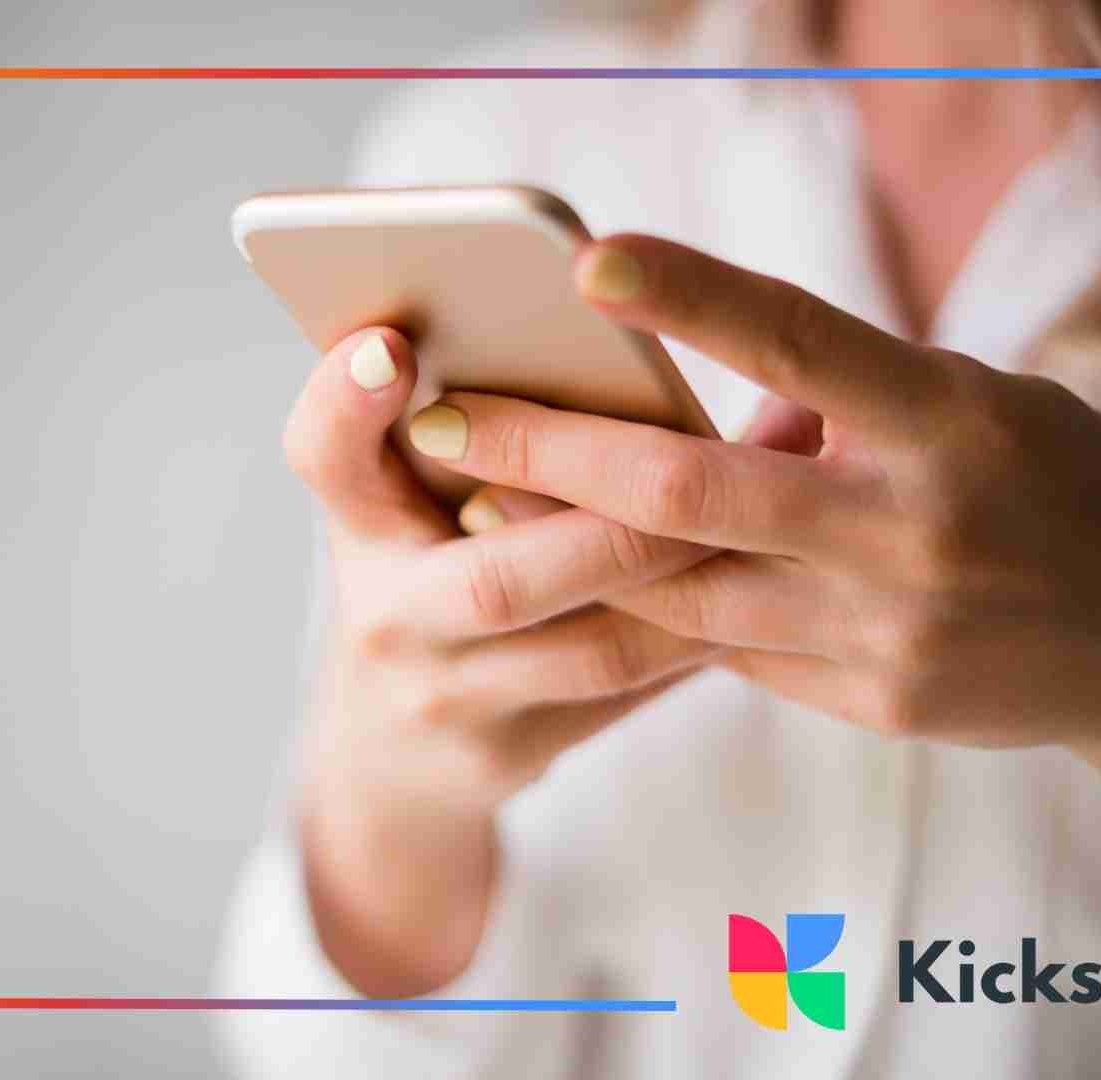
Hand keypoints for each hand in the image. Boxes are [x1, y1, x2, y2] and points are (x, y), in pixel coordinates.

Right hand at [280, 326, 718, 995]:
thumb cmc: (423, 575)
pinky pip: (630, 688)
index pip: (324, 455)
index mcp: (354, 523)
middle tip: (715, 460)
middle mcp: (385, 617)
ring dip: (695, 580)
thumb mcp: (409, 500)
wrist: (389, 758)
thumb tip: (614, 319)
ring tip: (776, 513)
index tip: (392, 346)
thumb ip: (474, 428)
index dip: (346, 404)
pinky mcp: (508, 754)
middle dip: (620, 523)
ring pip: (595, 647)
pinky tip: (771, 581)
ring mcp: (446, 699)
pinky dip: (704, 631)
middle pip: (499, 578)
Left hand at [403, 234, 1100, 759]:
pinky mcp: (870, 699)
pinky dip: (654, 606)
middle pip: (691, 492)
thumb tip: (713, 403)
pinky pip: (728, 649)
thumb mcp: (982, 410)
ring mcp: (887, 629)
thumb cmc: (1063, 490)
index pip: (805, 343)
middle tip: (438, 417)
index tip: (586, 263)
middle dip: (548, 450)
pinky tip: (582, 575)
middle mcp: (912, 528)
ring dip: (565, 543)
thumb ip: (851, 404)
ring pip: (680, 589)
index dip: (694, 300)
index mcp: (953, 421)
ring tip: (473, 496)